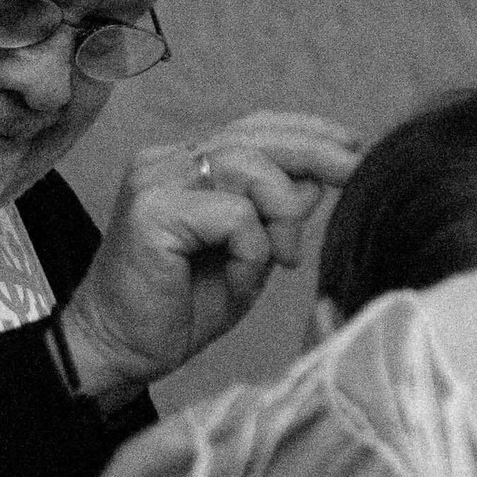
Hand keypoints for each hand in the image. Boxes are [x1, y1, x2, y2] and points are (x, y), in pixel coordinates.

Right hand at [56, 111, 360, 404]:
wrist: (121, 349)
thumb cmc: (181, 307)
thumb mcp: (248, 252)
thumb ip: (277, 212)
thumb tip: (319, 179)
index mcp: (185, 163)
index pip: (253, 127)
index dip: (306, 131)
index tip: (353, 147)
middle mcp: (166, 160)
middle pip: (256, 136)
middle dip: (315, 152)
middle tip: (355, 172)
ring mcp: (155, 180)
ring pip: (250, 167)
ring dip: (282, 214)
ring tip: (285, 259)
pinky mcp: (151, 211)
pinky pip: (233, 214)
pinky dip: (252, 249)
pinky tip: (244, 277)